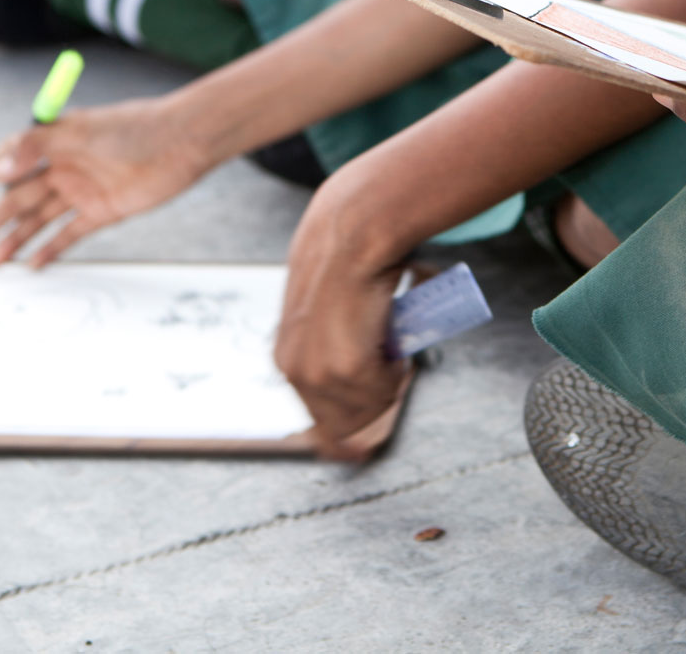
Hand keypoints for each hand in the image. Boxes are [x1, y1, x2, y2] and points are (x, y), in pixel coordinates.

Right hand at [0, 96, 218, 265]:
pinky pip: (70, 234)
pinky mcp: (104, 211)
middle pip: (19, 200)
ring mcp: (83, 191)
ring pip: (40, 221)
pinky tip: (32, 264)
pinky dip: (51, 249)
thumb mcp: (77, 132)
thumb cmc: (132, 127)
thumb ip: (33, 149)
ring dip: (16, 241)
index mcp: (54, 142)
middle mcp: (64, 167)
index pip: (12, 163)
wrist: (181, 142)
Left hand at [274, 182, 411, 459]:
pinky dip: (397, 374)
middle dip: (375, 403)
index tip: (359, 451)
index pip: (316, 418)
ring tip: (395, 347)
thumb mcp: (326, 305)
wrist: (353, 234)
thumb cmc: (347, 258)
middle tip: (393, 366)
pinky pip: (384, 392)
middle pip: (342, 423)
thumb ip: (332, 336)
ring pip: (368, 408)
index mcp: (288, 356)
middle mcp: (294, 370)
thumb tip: (361, 355)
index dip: (345, 432)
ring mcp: (317, 372)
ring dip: (389, 385)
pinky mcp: (344, 368)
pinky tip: (396, 346)